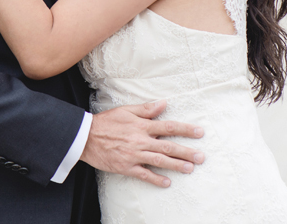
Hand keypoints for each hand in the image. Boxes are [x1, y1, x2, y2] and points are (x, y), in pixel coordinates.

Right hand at [80, 101, 204, 187]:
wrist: (85, 137)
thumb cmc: (106, 122)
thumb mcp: (126, 110)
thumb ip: (146, 109)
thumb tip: (164, 103)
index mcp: (142, 125)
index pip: (169, 127)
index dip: (185, 129)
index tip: (199, 132)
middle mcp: (140, 141)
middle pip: (168, 146)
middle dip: (186, 152)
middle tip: (201, 157)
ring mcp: (134, 155)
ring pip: (159, 161)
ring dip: (176, 165)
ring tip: (190, 168)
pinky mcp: (126, 166)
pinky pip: (144, 174)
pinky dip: (156, 179)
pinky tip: (167, 182)